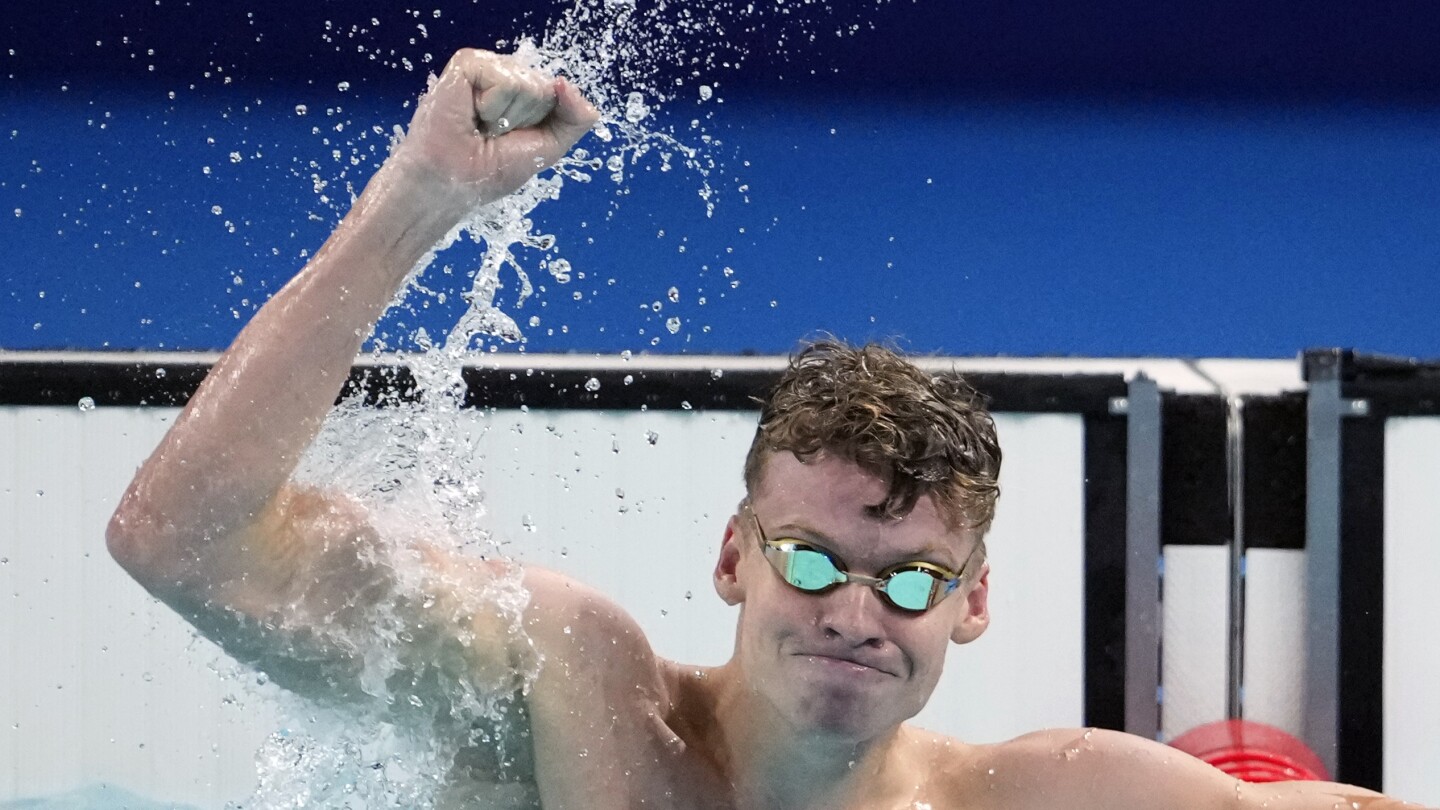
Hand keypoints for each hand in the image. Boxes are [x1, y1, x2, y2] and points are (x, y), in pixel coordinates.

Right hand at [388, 48, 598, 210]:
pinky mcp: (467, 63)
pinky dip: (492, 107)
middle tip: (494, 135)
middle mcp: (507, 74)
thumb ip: (574, 119)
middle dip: (526, 121)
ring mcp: (487, 67)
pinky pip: (505, 80)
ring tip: (481, 126)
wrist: (449, 183)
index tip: (514, 139)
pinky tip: (471, 115)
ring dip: (507, 117)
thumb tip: (567, 83)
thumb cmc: (488, 170)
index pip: (559, 95)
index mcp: (526, 92)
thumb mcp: (548, 147)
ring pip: (529, 84)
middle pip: (547, 89)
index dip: (543, 123)